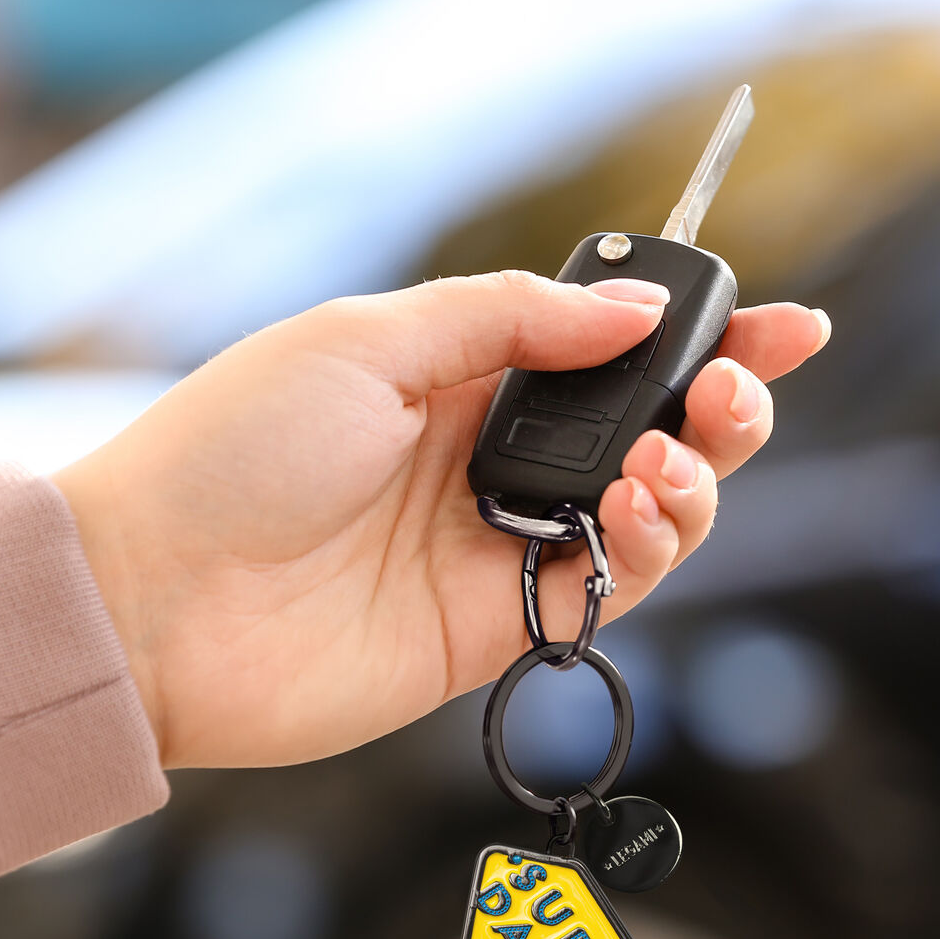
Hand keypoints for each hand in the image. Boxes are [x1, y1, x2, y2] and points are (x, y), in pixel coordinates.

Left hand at [53, 272, 828, 768]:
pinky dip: (649, 547)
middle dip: (720, 405)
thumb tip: (633, 312)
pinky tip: (633, 509)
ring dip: (692, 478)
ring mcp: (499, 544)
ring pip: (649, 512)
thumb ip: (508, 320)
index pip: (604, 347)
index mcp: (459, 375)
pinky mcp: (498, 626)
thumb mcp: (370, 341)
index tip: (782, 322)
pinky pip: (611, 586)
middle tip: (736, 389)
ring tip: (664, 460)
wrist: (157, 599)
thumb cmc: (236, 450)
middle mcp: (490, 459)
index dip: (697, 333)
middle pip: (646, 431)